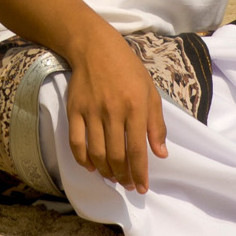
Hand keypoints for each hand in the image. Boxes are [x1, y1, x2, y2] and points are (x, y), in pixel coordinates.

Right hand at [65, 30, 166, 192]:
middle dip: (123, 176)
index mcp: (135, 107)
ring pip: (96, 152)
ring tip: (112, 178)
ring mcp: (91, 111)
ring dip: (105, 171)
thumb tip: (160, 153)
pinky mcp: (74, 110)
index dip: (139, 173)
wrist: (96, 48)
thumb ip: (156, 124)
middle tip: (127, 185)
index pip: (138, 149)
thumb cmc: (128, 69)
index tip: (142, 187)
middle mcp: (113, 111)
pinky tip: (91, 166)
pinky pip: (76, 142)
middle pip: (116, 155)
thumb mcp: (150, 92)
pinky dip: (83, 159)